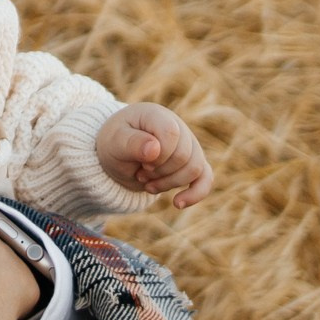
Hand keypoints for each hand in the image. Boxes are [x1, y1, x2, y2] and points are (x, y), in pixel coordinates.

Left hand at [96, 103, 212, 207]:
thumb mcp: (114, 143)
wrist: (117, 155)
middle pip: (184, 156)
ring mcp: (189, 145)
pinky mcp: (192, 163)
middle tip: (140, 172)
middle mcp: (178, 127)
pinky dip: (195, 194)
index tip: (141, 162)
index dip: (158, 156)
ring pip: (195, 169)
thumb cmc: (114, 144)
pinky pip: (206, 179)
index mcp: (157, 115)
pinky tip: (177, 204)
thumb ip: (132, 143)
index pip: (171, 134)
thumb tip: (155, 149)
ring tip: (147, 183)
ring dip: (169, 183)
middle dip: (160, 172)